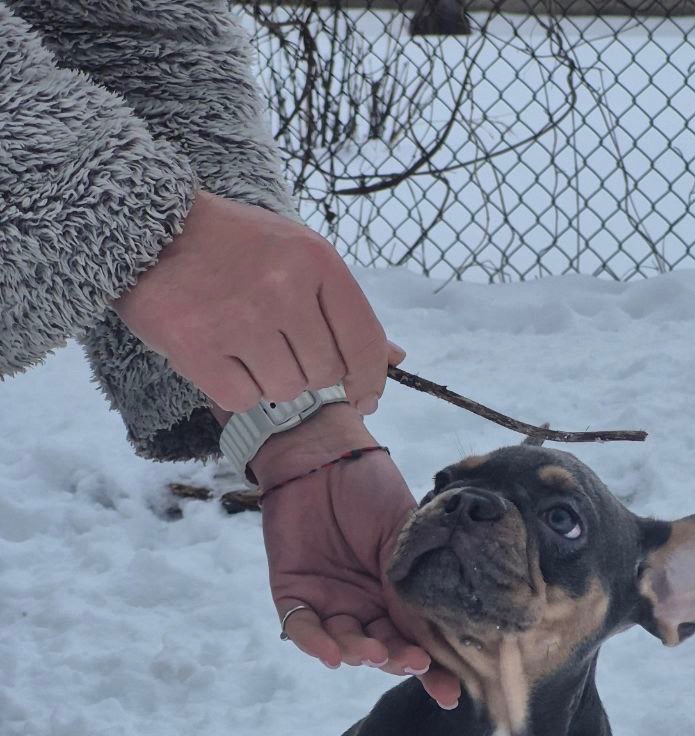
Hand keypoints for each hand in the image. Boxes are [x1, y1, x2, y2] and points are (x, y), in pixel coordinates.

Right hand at [112, 191, 392, 415]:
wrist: (146, 226)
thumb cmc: (233, 246)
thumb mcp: (298, 255)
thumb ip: (344, 309)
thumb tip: (397, 359)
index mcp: (316, 261)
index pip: (364, 341)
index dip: (371, 379)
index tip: (365, 396)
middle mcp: (283, 289)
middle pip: (325, 374)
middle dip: (308, 370)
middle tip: (277, 344)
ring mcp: (240, 320)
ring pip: (286, 390)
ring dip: (270, 379)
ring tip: (244, 342)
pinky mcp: (199, 348)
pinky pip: (244, 399)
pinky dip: (235, 388)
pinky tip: (220, 354)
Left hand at [253, 404, 460, 709]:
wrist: (321, 454)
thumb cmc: (370, 487)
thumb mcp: (406, 533)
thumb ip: (417, 577)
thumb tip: (441, 623)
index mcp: (399, 593)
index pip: (419, 638)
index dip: (435, 668)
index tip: (452, 693)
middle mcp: (366, 605)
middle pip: (385, 649)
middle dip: (401, 662)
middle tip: (415, 663)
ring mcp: (330, 602)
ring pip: (347, 645)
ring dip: (362, 655)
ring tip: (375, 653)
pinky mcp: (293, 595)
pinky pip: (303, 629)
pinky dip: (318, 644)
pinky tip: (334, 654)